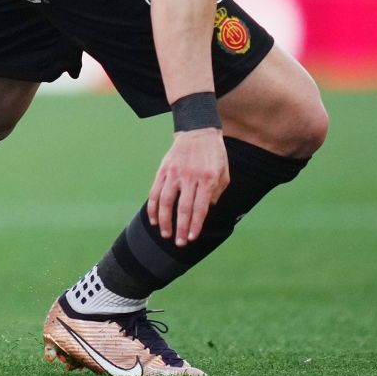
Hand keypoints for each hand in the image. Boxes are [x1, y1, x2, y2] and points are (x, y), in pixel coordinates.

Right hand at [147, 127, 228, 246]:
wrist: (198, 132)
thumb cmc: (214, 156)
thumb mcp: (224, 174)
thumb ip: (215, 194)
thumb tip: (204, 212)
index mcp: (208, 179)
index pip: (200, 208)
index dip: (195, 225)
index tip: (191, 238)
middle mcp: (190, 177)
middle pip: (183, 207)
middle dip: (180, 228)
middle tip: (178, 243)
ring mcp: (174, 173)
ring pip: (166, 201)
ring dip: (164, 220)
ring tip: (165, 234)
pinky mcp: (163, 170)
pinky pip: (155, 191)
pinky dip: (153, 207)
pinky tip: (154, 219)